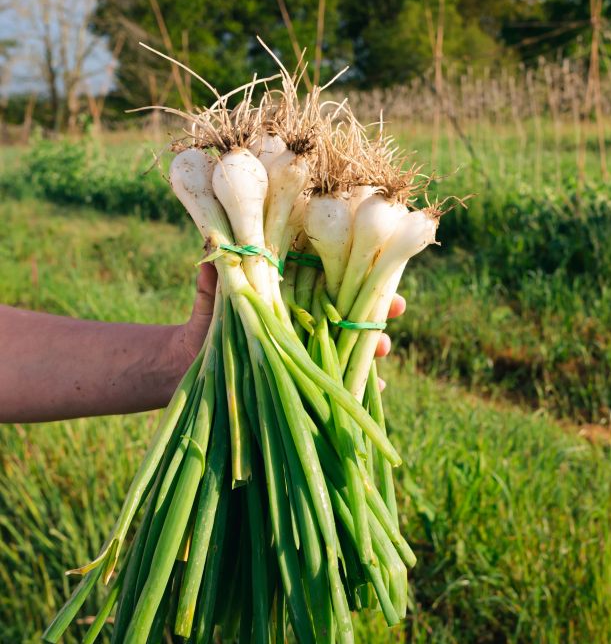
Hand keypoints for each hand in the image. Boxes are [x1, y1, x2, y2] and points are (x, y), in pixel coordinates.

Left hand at [170, 269, 404, 388]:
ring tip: (384, 353)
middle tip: (393, 316)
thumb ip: (215, 282)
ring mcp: (307, 353)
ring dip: (372, 351)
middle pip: (351, 316)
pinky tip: (374, 391)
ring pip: (350, 349)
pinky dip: (356, 387)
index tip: (383, 277)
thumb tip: (214, 253)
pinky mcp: (301, 381)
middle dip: (375, 316)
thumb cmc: (201, 325)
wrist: (183, 365)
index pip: (336, 284)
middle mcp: (306, 323)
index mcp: (293, 296)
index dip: (362, 280)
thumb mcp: (211, 301)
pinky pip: (334, 383)